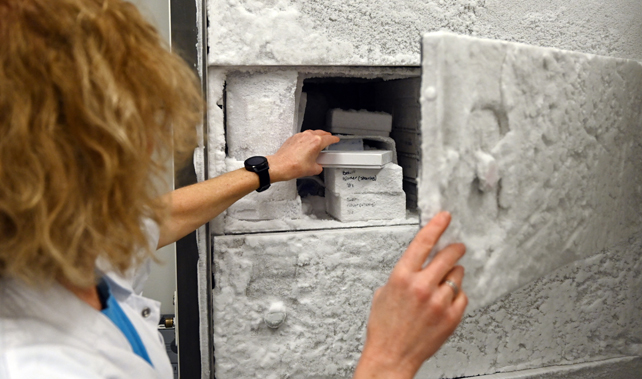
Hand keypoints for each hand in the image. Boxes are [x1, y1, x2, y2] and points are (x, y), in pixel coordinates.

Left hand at [267, 130, 338, 182]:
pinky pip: (303, 135)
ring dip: (317, 136)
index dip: (334, 139)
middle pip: (321, 133)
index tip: (336, 139)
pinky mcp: (293, 138)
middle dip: (326, 136)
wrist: (280, 166)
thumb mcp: (313, 169)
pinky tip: (306, 145)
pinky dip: (307, 138)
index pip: (329, 138)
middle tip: (329, 139)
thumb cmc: (294, 166)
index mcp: (316, 142)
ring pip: (312, 132)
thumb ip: (319, 166)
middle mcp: (308, 136)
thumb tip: (318, 166)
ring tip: (318, 142)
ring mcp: (300, 136)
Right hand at [354, 212, 466, 378]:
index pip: (423, 242)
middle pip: (448, 255)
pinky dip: (456, 296)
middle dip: (454, 248)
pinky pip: (462, 296)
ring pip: (457, 276)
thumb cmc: (385, 328)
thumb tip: (416, 266)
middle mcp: (422, 286)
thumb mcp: (383, 294)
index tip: (445, 217)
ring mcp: (438, 302)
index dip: (436, 225)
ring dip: (452, 275)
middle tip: (457, 247)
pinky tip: (445, 301)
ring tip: (443, 284)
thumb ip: (402, 277)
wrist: (392, 355)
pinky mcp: (451, 317)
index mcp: (402, 277)